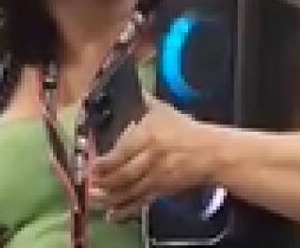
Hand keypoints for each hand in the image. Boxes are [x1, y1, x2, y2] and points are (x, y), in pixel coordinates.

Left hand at [91, 97, 216, 220]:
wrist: (210, 152)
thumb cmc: (184, 129)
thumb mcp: (163, 110)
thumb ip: (142, 101)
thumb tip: (126, 85)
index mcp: (149, 136)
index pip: (123, 152)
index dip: (106, 162)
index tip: (93, 165)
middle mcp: (151, 159)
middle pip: (124, 174)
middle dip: (105, 181)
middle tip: (90, 184)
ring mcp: (156, 177)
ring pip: (130, 190)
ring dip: (110, 197)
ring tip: (94, 200)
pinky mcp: (162, 191)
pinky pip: (141, 202)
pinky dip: (125, 210)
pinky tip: (112, 215)